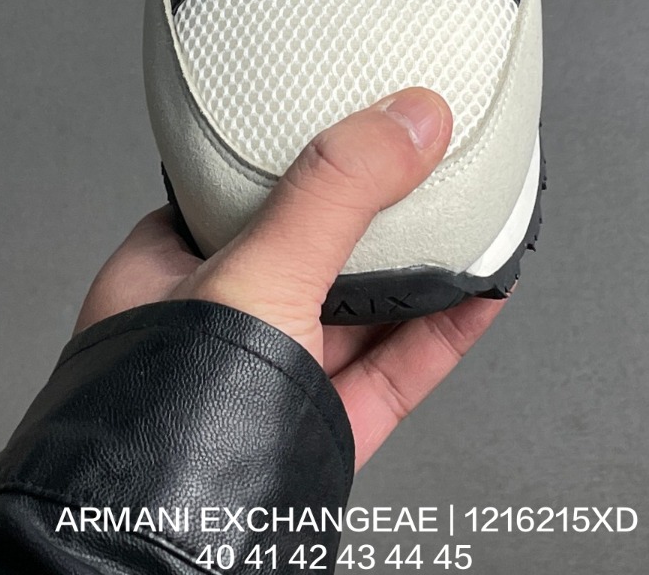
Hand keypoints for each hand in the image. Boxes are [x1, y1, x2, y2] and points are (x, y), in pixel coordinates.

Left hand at [76, 88, 506, 468]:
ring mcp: (271, 382)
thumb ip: (335, 192)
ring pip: (358, 311)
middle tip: (423, 162)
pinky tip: (481, 292)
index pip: (237, 190)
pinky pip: (393, 369)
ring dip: (418, 267)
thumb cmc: (168, 419)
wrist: (179, 557)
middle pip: (309, 247)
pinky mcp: (321, 433)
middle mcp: (217, 325)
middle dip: (371, 212)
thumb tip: (405, 120)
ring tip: (470, 215)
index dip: (297, 151)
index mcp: (167, 273)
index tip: (355, 119)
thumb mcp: (256, 271)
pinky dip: (442, 329)